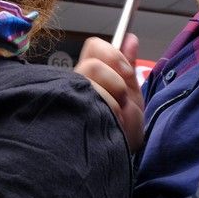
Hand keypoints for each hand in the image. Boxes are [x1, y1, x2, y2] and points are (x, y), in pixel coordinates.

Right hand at [76, 35, 143, 150]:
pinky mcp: (68, 115)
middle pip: (93, 65)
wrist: (113, 160)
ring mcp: (71, 98)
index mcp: (90, 75)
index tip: (127, 72)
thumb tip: (130, 37)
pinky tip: (110, 127)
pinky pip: (92, 105)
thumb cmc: (119, 129)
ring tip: (116, 119)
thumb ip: (127, 66)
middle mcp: (75, 84)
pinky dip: (111, 117)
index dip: (113, 55)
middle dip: (117, 83)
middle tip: (121, 100)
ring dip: (113, 103)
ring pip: (92, 83)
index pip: (94, 47)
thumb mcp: (130, 95)